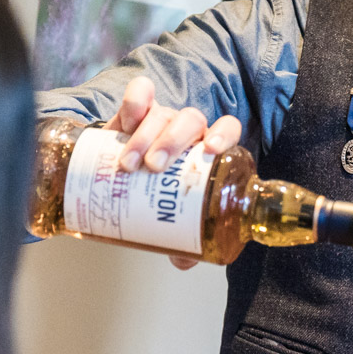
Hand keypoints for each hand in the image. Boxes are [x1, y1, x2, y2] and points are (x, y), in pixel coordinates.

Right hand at [108, 77, 241, 269]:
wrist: (130, 174)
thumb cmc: (161, 196)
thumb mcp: (175, 216)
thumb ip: (182, 236)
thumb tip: (183, 260)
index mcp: (208, 147)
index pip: (227, 128)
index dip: (223, 134)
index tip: (210, 150)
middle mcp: (188, 130)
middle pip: (190, 121)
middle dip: (171, 142)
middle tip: (153, 167)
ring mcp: (162, 117)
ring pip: (162, 113)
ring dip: (145, 135)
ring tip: (129, 163)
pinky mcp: (135, 111)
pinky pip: (139, 93)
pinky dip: (135, 99)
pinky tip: (126, 118)